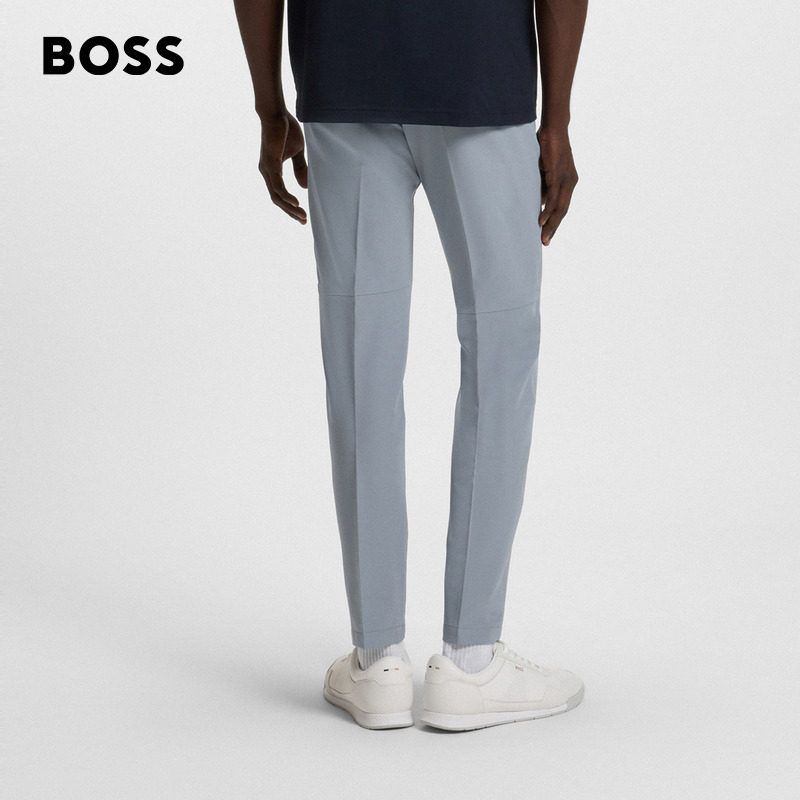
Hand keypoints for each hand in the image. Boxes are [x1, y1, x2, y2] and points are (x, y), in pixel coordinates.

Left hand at [259, 111, 307, 223]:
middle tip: (303, 221)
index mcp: (272, 170)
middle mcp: (267, 172)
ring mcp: (267, 169)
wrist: (276, 112)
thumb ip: (300, 169)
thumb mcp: (298, 152)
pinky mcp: (270, 164)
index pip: (279, 194)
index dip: (290, 206)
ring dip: (289, 208)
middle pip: (277, 199)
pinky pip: (278, 186)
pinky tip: (295, 204)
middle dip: (290, 212)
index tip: (302, 215)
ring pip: (277, 196)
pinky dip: (286, 196)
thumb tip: (304, 187)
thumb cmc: (286, 128)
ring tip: (302, 216)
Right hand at [537, 126, 578, 245]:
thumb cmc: (549, 146)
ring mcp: (565, 179)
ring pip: (559, 207)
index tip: (548, 235)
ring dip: (550, 223)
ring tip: (543, 236)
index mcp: (569, 182)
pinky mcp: (557, 174)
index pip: (563, 207)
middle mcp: (571, 182)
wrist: (554, 128)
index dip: (555, 222)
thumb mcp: (546, 170)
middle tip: (545, 242)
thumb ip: (545, 186)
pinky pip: (553, 196)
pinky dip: (547, 210)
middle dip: (553, 228)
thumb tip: (540, 202)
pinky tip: (541, 220)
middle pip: (563, 211)